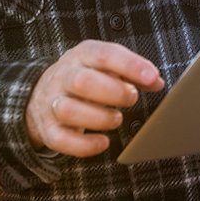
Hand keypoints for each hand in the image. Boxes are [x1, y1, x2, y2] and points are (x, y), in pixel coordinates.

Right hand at [25, 40, 163, 157]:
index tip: (151, 77)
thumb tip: (156, 81)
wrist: (43, 92)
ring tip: (116, 118)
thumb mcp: (106, 66)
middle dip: (113, 92)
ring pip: (69, 110)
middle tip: (132, 98)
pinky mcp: (48, 128)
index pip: (105, 55)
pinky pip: (61, 140)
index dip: (130, 65)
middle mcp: (63, 76)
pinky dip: (84, 146)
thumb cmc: (86, 77)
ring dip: (99, 118)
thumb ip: (132, 72)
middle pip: (82, 81)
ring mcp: (52, 103)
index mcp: (82, 56)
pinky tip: (103, 142)